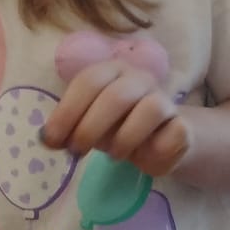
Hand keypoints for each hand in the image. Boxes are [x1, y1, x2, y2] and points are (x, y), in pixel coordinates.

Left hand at [43, 59, 190, 175]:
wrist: (161, 142)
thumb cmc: (119, 129)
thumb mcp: (89, 126)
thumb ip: (69, 129)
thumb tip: (46, 139)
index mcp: (112, 71)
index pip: (88, 82)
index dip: (67, 111)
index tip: (52, 139)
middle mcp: (140, 78)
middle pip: (115, 96)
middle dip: (90, 127)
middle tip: (78, 151)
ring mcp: (165, 99)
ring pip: (149, 110)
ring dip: (124, 139)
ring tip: (114, 155)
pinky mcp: (183, 126)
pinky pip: (170, 136)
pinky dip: (153, 152)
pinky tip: (145, 157)